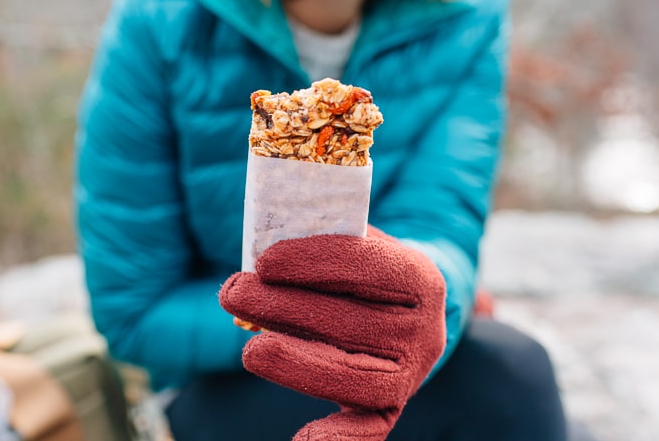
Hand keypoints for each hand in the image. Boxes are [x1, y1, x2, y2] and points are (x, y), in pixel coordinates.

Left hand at [219, 226, 446, 440]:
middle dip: (284, 308)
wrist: (404, 312)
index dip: (315, 262)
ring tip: (250, 348)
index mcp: (420, 278)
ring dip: (295, 363)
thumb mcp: (359, 242)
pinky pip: (367, 429)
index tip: (264, 262)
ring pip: (354, 377)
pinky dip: (337, 439)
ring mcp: (410, 374)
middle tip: (234, 293)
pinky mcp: (389, 407)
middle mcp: (423, 331)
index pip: (368, 267)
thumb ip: (325, 237)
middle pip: (351, 323)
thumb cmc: (366, 270)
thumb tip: (269, 240)